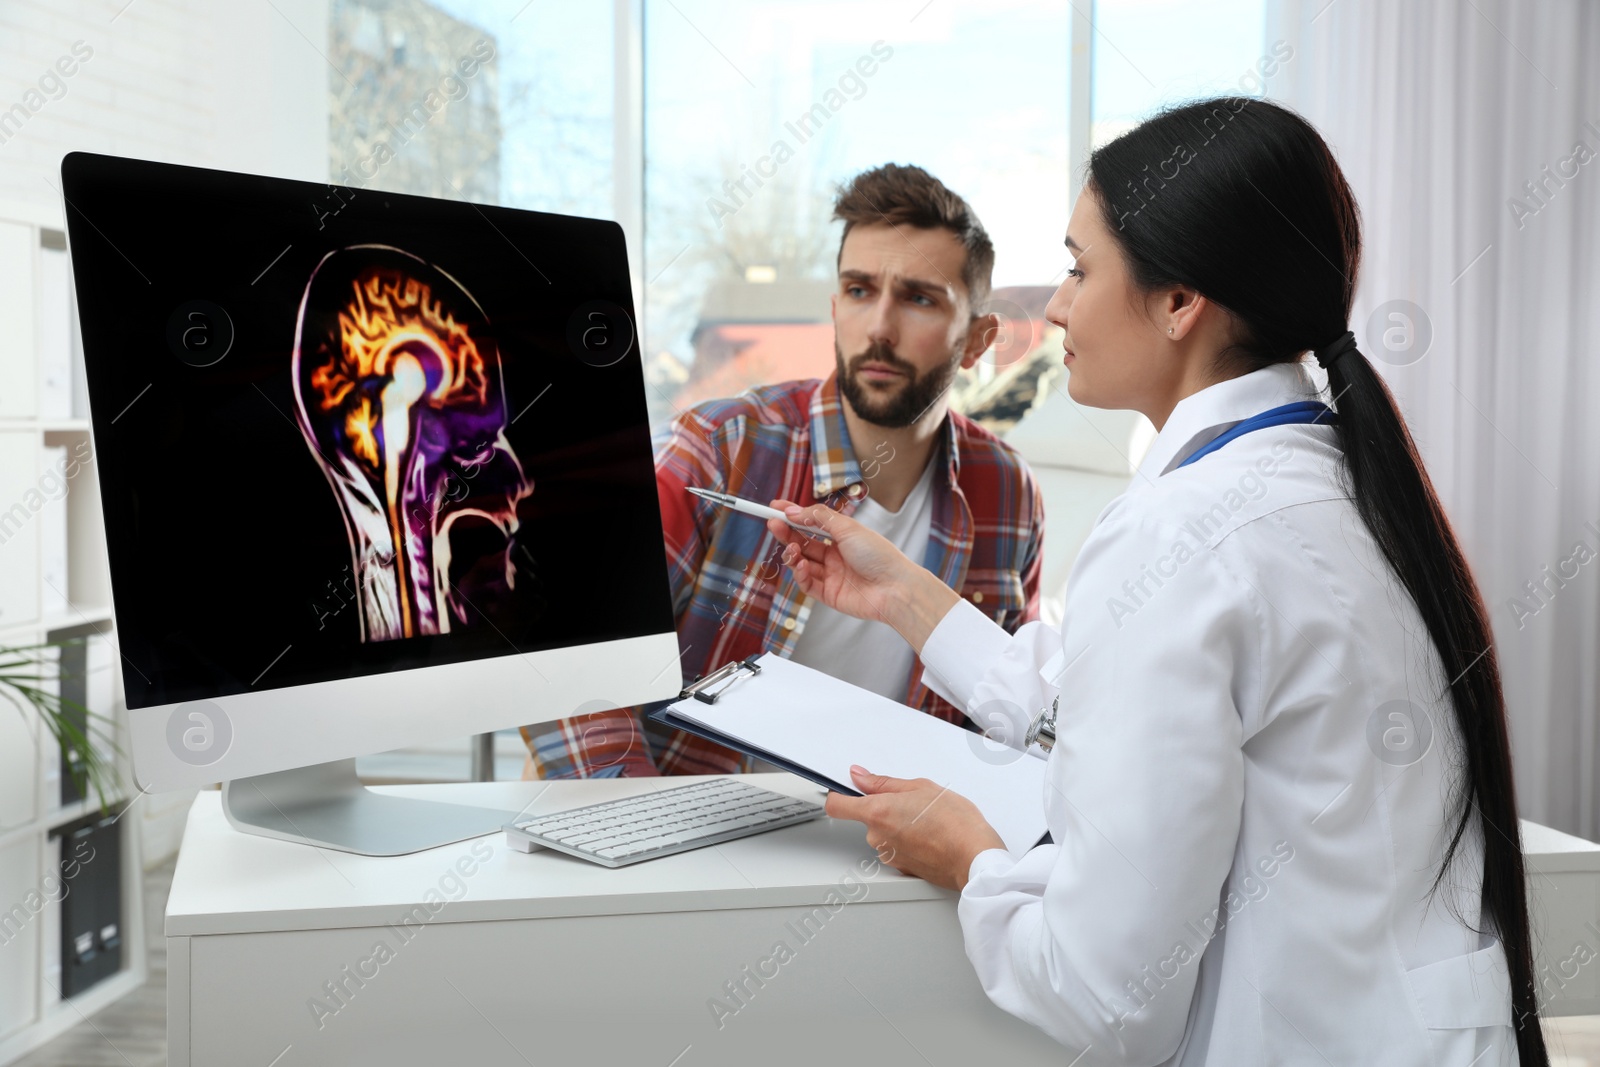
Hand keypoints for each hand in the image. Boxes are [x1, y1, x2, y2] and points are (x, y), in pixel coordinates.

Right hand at [766, 501, 959, 651]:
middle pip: (804, 542)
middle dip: (787, 532)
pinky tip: (801, 565)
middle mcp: (836, 555)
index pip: (812, 523)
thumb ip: (818, 518)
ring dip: (793, 554)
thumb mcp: (847, 528)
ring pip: (803, 562)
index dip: (793, 515)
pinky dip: (800, 574)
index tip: (775, 506)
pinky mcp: (829, 594)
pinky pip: (807, 584)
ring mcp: (832, 575)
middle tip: (772, 523)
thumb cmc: (878, 554)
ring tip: (791, 548)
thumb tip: (793, 511)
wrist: (895, 588)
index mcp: (843, 536)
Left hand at [825, 765, 1006, 891]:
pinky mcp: (902, 868)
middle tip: (913, 803)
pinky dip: (909, 841)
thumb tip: (861, 777)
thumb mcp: (921, 787)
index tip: (847, 789)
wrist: (974, 858)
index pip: (837, 805)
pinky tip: (931, 836)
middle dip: (886, 808)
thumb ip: (884, 782)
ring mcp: (888, 855)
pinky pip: (897, 848)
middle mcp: (877, 837)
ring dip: (899, 825)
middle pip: (867, 818)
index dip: (839, 795)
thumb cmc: (955, 823)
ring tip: (928, 821)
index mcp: (877, 812)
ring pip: (885, 833)